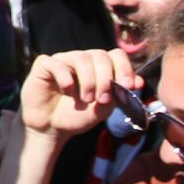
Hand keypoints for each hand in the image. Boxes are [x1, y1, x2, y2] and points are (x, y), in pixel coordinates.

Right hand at [19, 49, 141, 144]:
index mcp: (99, 67)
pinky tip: (67, 90)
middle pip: (100, 55)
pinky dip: (65, 77)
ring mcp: (63, 60)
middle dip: (105, 78)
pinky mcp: (44, 65)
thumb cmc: (78, 116)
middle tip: (102, 99)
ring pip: (81, 57)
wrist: (53, 128)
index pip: (116, 55)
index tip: (127, 86)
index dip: (124, 68)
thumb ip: (119, 95)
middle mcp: (82, 60)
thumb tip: (138, 81)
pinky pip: (56, 63)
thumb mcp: (103, 109)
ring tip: (86, 99)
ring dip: (88, 80)